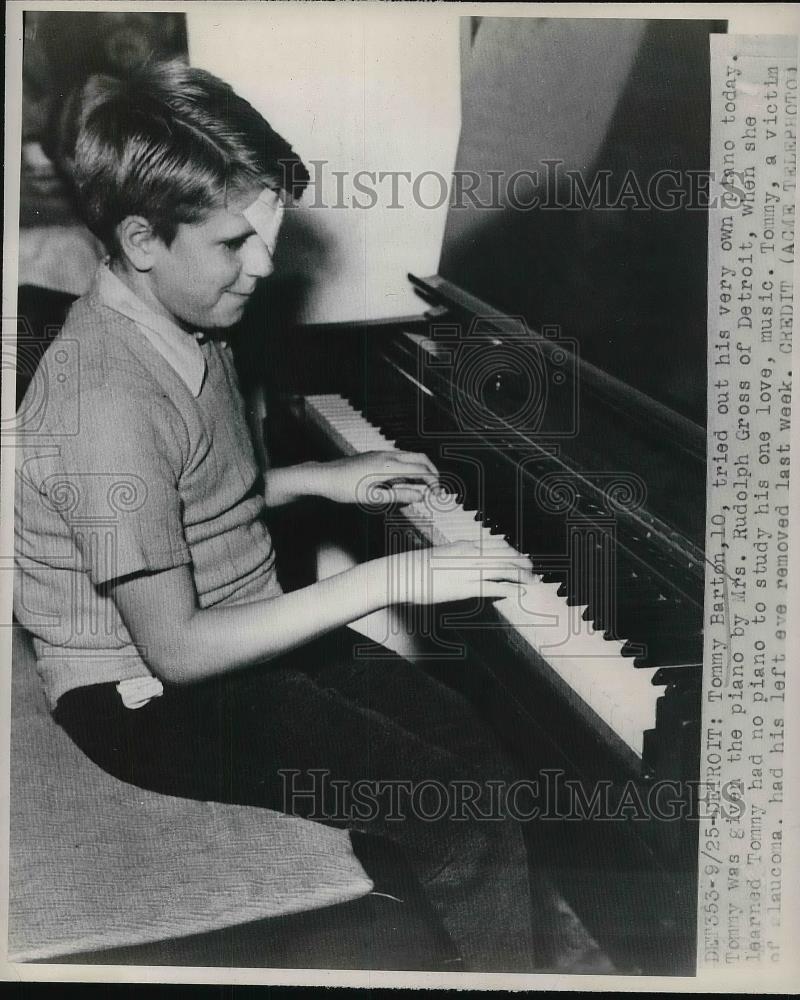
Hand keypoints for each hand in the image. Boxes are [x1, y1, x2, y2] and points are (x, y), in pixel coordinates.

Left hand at [315, 450, 439, 505]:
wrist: (324, 476)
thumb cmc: (344, 488)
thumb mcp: (372, 497)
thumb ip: (398, 495)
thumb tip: (420, 496)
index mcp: (388, 466)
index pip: (420, 471)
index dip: (433, 482)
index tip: (437, 495)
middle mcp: (387, 456)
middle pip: (421, 458)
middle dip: (433, 472)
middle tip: (436, 489)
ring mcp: (382, 453)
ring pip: (411, 457)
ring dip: (421, 471)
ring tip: (421, 490)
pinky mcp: (377, 455)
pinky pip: (400, 459)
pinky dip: (409, 469)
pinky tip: (405, 483)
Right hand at [380, 538, 535, 606]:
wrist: (404, 574)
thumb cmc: (418, 567)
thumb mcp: (441, 556)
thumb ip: (457, 557)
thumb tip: (467, 560)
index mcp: (464, 546)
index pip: (496, 547)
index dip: (512, 553)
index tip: (522, 558)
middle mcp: (470, 555)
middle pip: (504, 556)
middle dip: (521, 563)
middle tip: (534, 569)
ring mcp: (468, 570)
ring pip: (503, 569)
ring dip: (520, 575)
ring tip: (531, 580)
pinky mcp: (465, 587)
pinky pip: (493, 586)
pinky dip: (508, 588)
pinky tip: (518, 591)